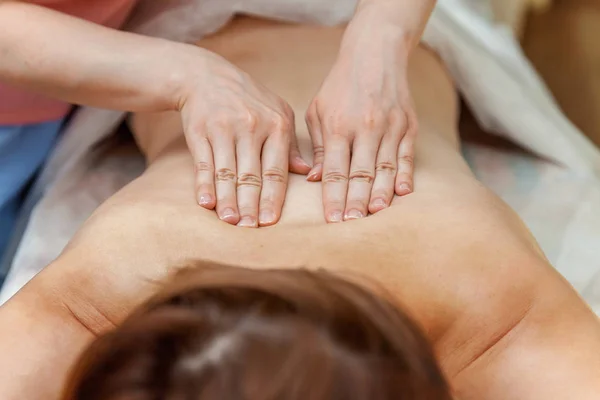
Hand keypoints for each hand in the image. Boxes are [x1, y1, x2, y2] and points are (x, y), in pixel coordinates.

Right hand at [179, 50, 309, 226]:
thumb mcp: (278, 113)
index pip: (276, 170)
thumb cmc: (249, 101)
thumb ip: (290, 145)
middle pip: (251, 175)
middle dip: (251, 205)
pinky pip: (204, 162)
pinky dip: (204, 183)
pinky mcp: (200, 130)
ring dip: (228, 199)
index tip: (270, 221)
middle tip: (250, 229)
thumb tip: (307, 172)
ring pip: (227, 171)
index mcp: (276, 125)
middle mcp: (251, 127)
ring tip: (230, 222)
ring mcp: (224, 128)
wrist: (207, 76)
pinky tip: (206, 202)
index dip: (273, 198)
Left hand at [305, 29, 417, 222]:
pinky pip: (407, 156)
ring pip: (385, 168)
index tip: (331, 220)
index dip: (333, 197)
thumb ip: (319, 148)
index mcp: (338, 126)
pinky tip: (401, 194)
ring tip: (374, 215)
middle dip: (355, 202)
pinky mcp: (409, 126)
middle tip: (351, 225)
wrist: (375, 54)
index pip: (336, 170)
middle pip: (360, 174)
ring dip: (380, 194)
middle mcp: (365, 128)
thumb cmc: (340, 86)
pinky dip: (405, 176)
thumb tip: (316, 180)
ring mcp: (390, 127)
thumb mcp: (318, 111)